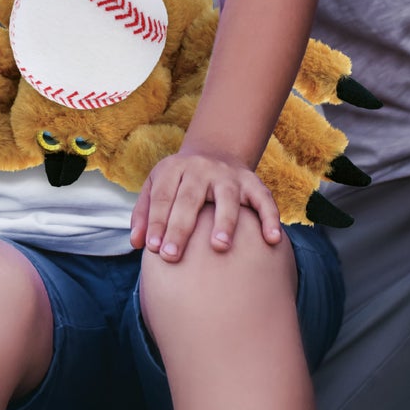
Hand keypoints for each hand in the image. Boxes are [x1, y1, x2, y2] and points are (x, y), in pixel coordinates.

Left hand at [130, 145, 282, 261]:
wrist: (215, 153)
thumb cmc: (180, 182)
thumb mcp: (157, 186)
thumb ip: (144, 213)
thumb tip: (137, 243)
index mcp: (174, 169)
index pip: (163, 196)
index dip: (156, 222)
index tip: (153, 249)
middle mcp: (201, 169)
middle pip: (190, 198)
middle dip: (180, 227)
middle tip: (172, 256)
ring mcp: (228, 175)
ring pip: (227, 197)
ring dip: (225, 220)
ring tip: (220, 246)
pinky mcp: (252, 182)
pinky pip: (264, 199)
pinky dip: (270, 217)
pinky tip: (272, 239)